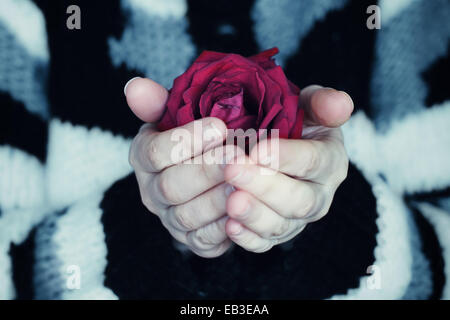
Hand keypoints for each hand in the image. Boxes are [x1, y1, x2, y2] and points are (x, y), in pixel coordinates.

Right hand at [126, 77, 240, 257]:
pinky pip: (203, 241)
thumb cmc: (197, 138)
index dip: (187, 140)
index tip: (220, 126)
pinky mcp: (192, 239)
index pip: (154, 152)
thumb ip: (157, 102)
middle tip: (237, 156)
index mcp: (144, 158)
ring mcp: (170, 218)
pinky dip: (223, 229)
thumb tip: (134, 86)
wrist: (211, 169)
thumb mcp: (177, 115)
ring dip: (217, 199)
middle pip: (171, 187)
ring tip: (245, 182)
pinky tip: (244, 210)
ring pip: (187, 215)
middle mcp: (152, 191)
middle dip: (206, 170)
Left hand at [223, 85, 353, 252]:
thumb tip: (339, 103)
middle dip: (265, 186)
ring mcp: (297, 219)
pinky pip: (264, 243)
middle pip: (299, 200)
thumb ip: (322, 102)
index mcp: (330, 162)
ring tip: (230, 201)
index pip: (314, 161)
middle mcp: (319, 195)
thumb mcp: (307, 105)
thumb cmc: (290, 123)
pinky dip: (248, 238)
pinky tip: (230, 227)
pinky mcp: (275, 233)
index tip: (257, 150)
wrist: (274, 147)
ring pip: (281, 224)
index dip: (287, 157)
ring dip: (255, 214)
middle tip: (233, 170)